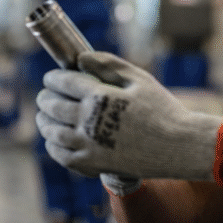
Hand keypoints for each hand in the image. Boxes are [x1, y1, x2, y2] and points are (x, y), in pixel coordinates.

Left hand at [35, 52, 220, 180]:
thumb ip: (108, 65)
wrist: (178, 146)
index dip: (52, 79)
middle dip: (45, 98)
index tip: (51, 78)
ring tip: (44, 116)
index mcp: (100, 96)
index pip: (64, 83)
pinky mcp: (94, 164)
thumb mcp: (139, 79)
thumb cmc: (162, 109)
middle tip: (45, 96)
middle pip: (53, 106)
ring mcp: (90, 146)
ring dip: (44, 121)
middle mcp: (89, 121)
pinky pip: (63, 156)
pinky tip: (54, 140)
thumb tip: (80, 58)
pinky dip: (53, 146)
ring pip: (53, 132)